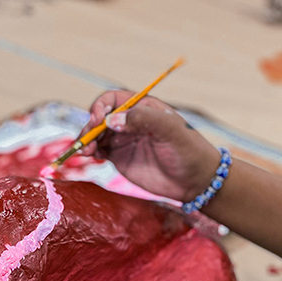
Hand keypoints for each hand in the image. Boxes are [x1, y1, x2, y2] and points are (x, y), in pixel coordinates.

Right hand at [82, 91, 220, 202]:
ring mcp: (123, 140)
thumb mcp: (170, 130)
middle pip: (100, 117)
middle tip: (88, 140)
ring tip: (86, 151)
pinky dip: (91, 151)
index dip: (101, 106)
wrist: (194, 181)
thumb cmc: (188, 151)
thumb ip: (142, 119)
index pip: (114, 99)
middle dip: (90, 125)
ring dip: (87, 140)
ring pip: (96, 134)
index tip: (98, 120)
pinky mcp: (119, 158)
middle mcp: (130, 121)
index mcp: (143, 107)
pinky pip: (98, 150)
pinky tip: (91, 156)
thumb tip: (112, 120)